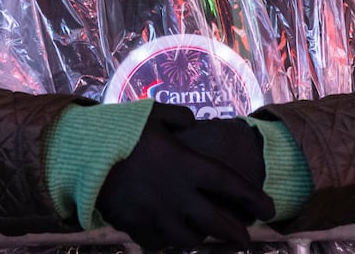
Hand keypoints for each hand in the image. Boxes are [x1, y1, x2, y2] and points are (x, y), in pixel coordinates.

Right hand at [97, 103, 272, 247]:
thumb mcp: (153, 114)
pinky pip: (158, 243)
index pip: (231, 186)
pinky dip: (167, 242)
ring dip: (201, 241)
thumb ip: (178, 117)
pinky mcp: (136, 227)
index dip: (254, 198)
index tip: (270, 208)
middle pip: (216, 224)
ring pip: (188, 240)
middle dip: (236, 236)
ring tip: (208, 241)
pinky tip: (171, 238)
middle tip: (247, 242)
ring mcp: (157, 215)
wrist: (83, 155)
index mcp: (188, 165)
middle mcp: (178, 195)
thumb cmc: (120, 131)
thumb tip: (191, 122)